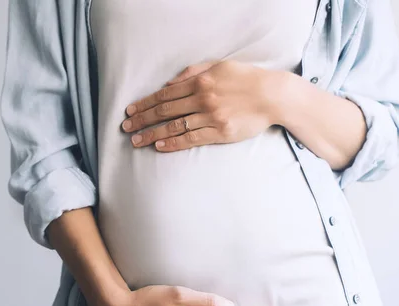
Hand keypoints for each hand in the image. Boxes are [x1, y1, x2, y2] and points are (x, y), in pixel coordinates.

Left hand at [121, 59, 287, 151]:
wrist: (272, 96)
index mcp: (200, 82)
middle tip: (126, 128)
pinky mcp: (220, 133)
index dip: (145, 104)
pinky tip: (159, 146)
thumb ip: (193, 72)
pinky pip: (191, 139)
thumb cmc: (245, 79)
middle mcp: (202, 99)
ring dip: (153, 134)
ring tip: (137, 140)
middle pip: (165, 111)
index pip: (165, 94)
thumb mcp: (219, 66)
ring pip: (175, 126)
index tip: (130, 111)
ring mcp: (211, 117)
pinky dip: (173, 143)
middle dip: (143, 120)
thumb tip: (169, 83)